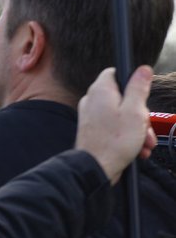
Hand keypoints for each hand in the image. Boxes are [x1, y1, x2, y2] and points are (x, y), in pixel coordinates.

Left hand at [75, 66, 155, 184]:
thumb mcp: (135, 112)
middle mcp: (93, 100)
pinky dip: (127, 136)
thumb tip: (142, 69)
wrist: (96, 168)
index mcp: (101, 91)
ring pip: (121, 114)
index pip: (115, 73)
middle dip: (140, 114)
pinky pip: (114, 127)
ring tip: (145, 143)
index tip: (142, 96)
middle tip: (145, 127)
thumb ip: (138, 88)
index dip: (132, 82)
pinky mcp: (94, 130)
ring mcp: (92, 116)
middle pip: (123, 97)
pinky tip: (138, 149)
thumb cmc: (114, 141)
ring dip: (138, 128)